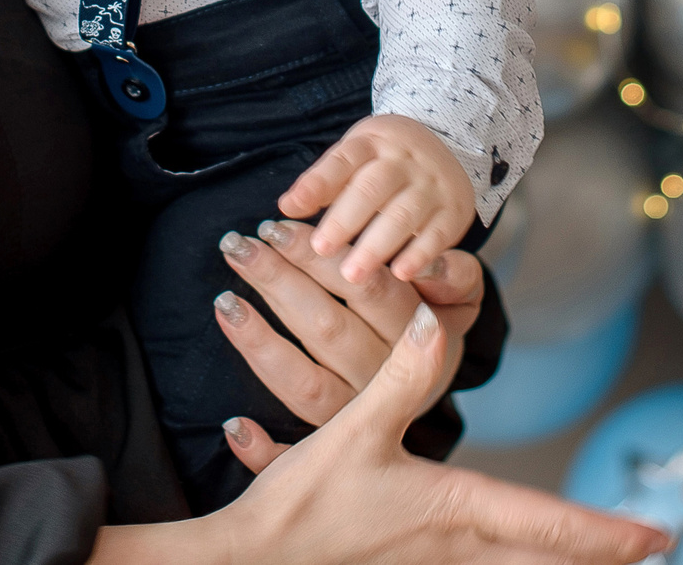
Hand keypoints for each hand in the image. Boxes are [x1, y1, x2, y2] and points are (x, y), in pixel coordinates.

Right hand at [93, 292, 666, 564]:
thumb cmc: (304, 503)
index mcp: (452, 510)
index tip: (659, 534)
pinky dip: (513, 562)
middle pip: (547, 557)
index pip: (547, 523)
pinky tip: (508, 555)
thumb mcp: (353, 430)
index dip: (606, 530)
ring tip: (599, 555)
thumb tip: (439, 325)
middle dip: (600, 554)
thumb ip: (400, 377)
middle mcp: (454, 546)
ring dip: (559, 560)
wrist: (252, 558)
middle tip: (653, 548)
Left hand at [215, 218, 485, 425]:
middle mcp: (389, 384)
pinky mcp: (331, 450)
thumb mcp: (459, 289)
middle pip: (329, 329)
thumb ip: (451, 273)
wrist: (436, 370)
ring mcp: (358, 420)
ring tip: (224, 302)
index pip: (369, 289)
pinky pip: (293, 454)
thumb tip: (424, 264)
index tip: (277, 227)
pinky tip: (234, 423)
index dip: (320, 257)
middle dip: (278, 282)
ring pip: (306, 383)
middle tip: (238, 246)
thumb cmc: (434, 310)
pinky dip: (261, 447)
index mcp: (421, 340)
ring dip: (260, 343)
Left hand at [278, 113, 477, 284]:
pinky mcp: (454, 210)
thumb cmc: (382, 162)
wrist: (444, 146)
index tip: (289, 209)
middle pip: (372, 188)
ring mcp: (432, 184)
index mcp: (372, 142)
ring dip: (377, 246)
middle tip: (320, 249)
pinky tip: (400, 276)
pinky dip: (419, 256)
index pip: (342, 160)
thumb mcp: (352, 160)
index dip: (316, 184)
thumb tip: (286, 208)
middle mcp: (404, 160)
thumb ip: (321, 184)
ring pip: (403, 214)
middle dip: (345, 221)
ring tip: (352, 274)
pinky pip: (437, 234)